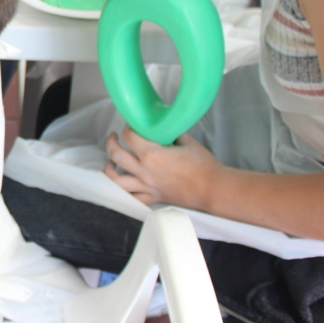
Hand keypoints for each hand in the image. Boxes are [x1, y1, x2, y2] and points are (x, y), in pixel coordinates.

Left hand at [103, 127, 222, 208]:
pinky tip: (122, 185)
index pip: (130, 136)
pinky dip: (124, 192)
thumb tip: (161, 126)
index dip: (128, 127)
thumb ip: (170, 132)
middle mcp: (145, 171)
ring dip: (109, 169)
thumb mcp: (186, 141)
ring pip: (117, 180)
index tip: (131, 124)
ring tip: (110, 162)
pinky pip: (133, 198)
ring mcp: (147, 186)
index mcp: (152, 154)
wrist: (214, 188)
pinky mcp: (153, 197)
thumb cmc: (203, 164)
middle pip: (116, 154)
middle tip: (114, 136)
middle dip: (111, 142)